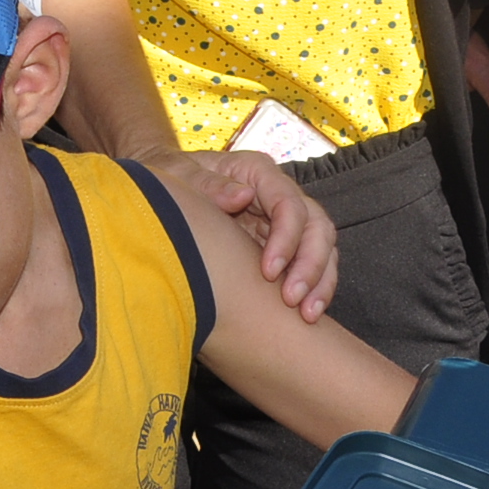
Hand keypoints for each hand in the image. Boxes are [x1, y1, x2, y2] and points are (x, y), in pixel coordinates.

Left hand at [150, 147, 335, 320]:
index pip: (289, 204)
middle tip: (292, 300)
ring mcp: (284, 220)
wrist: (166, 186)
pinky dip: (312, 288)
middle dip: (311, 265)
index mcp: (257, 172)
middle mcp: (278, 194)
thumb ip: (208, 184)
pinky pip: (310, 264)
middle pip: (316, 226)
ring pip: (321, 247)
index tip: (268, 271)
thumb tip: (242, 196)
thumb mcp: (180, 172)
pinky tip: (304, 314)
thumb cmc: (172, 175)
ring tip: (308, 315)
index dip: (286, 238)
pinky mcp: (282, 243)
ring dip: (320, 282)